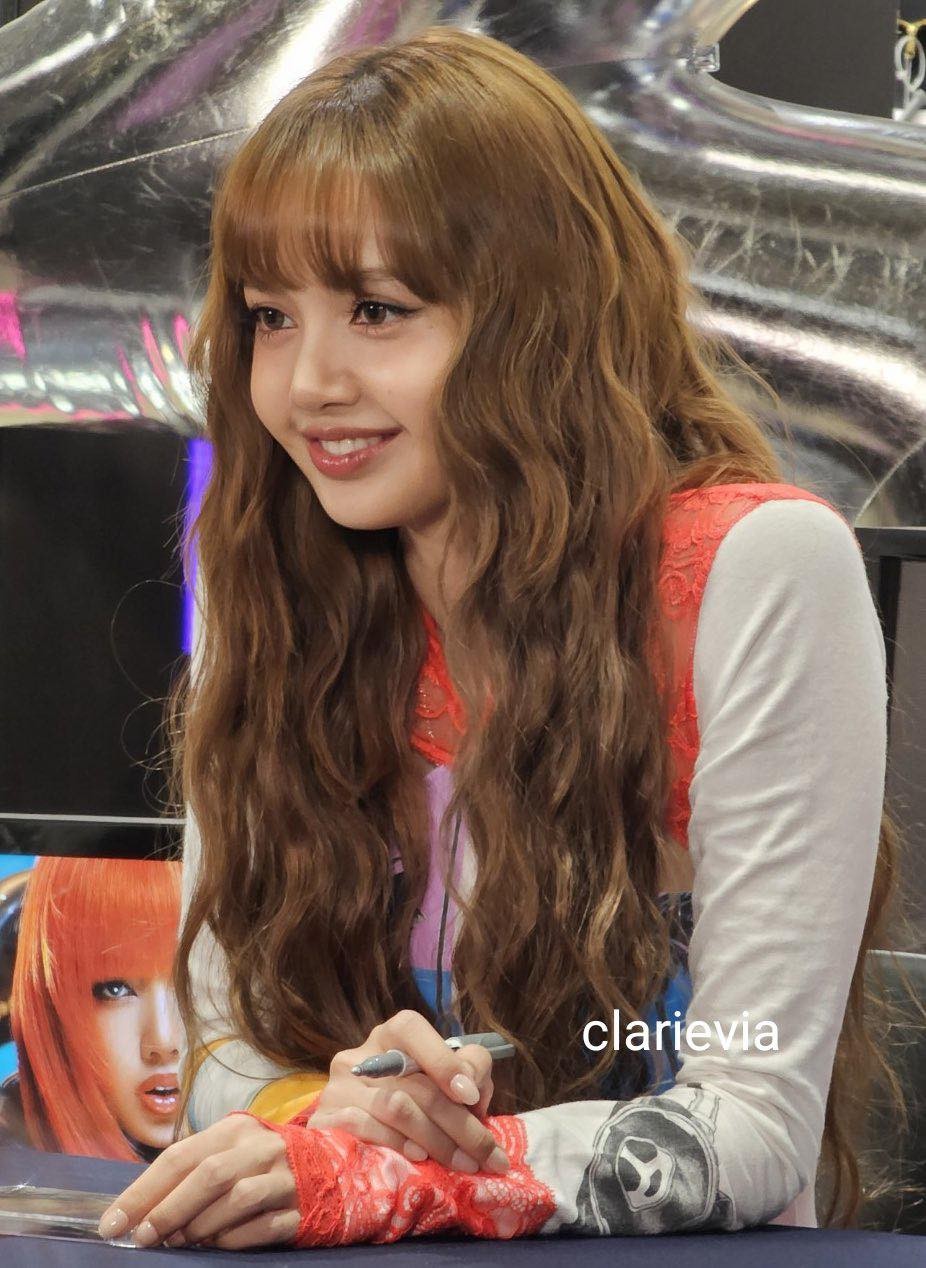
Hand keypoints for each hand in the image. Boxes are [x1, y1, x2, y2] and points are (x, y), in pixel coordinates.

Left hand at [96, 1113, 298, 1249]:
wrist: (328, 1167)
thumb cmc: (258, 1164)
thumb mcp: (226, 1153)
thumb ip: (189, 1173)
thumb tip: (138, 1210)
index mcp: (234, 1130)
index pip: (180, 1156)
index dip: (142, 1191)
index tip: (113, 1223)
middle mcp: (261, 1148)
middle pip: (208, 1174)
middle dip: (169, 1209)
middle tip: (144, 1238)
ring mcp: (283, 1178)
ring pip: (236, 1200)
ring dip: (199, 1226)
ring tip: (178, 1243)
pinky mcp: (300, 1209)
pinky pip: (262, 1228)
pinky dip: (233, 1239)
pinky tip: (216, 1245)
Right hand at [310, 1009, 509, 1174]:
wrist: (355, 1140)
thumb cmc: (414, 1104)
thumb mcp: (446, 1081)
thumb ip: (470, 1071)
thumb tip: (473, 1092)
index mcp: (389, 1037)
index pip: (410, 1028)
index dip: (443, 1060)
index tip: (471, 1096)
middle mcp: (359, 1057)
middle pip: (413, 1083)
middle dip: (459, 1123)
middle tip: (488, 1155)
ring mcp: (337, 1088)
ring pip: (395, 1108)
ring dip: (437, 1140)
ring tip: (464, 1163)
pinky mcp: (323, 1121)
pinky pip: (364, 1129)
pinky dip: (397, 1144)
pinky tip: (419, 1158)